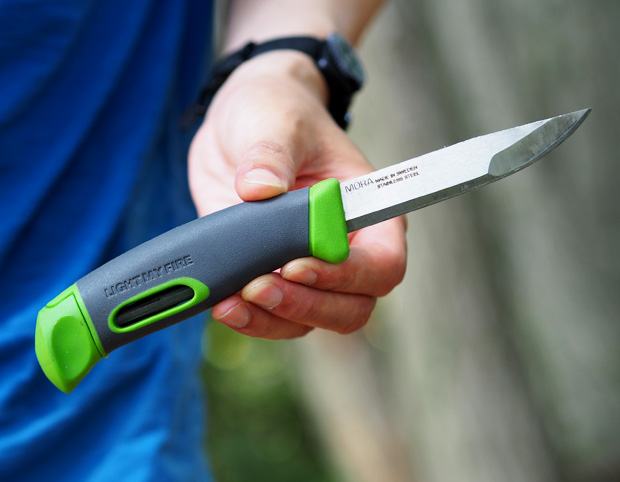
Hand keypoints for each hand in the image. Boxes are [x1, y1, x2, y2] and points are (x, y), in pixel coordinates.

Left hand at [188, 51, 406, 338]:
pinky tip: (223, 303)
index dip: (347, 275)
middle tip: (260, 287)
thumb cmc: (277, 114)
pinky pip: (272, 317)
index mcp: (366, 211)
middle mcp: (345, 249)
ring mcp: (307, 268)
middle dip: (306, 305)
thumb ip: (270, 155)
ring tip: (234, 300)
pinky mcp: (270, 275)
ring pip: (310, 320)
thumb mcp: (275, 122)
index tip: (297, 264)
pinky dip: (250, 320)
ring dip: (273, 318)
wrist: (240, 126)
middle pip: (350, 307)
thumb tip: (259, 189)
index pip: (382, 264)